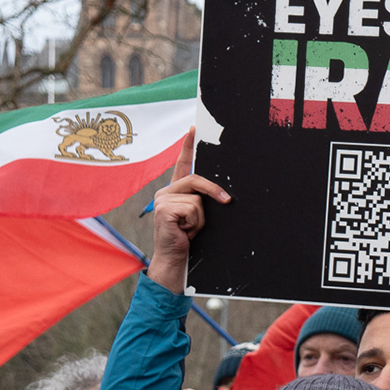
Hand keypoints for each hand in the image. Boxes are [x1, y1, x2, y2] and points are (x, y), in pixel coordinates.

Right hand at [149, 134, 230, 293]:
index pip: (181, 165)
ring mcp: (163, 200)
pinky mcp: (164, 209)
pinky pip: (193, 209)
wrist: (175, 261)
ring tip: (191, 230)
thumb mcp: (197, 217)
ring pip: (198, 199)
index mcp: (175, 192)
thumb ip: (201, 201)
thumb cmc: (188, 240)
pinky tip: (185, 233)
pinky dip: (196, 224)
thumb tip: (222, 193)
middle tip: (227, 201)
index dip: (188, 147)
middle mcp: (166, 192)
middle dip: (214, 191)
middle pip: (196, 179)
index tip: (194, 129)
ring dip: (201, 219)